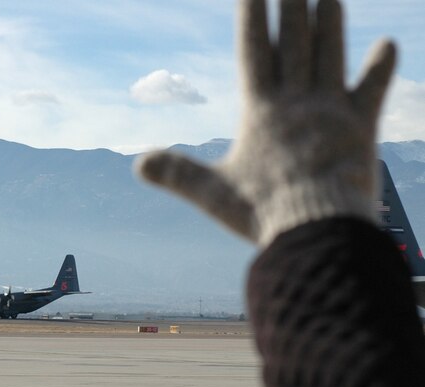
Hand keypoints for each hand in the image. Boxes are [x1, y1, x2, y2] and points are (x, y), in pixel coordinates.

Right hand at [138, 0, 395, 245]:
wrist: (317, 225)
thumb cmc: (264, 209)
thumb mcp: (212, 192)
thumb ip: (176, 173)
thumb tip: (138, 163)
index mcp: (261, 111)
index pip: (254, 52)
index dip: (253, 17)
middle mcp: (297, 100)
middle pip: (294, 41)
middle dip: (293, 5)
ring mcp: (331, 109)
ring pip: (330, 53)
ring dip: (329, 21)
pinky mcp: (361, 126)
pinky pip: (372, 89)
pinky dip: (380, 67)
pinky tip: (388, 45)